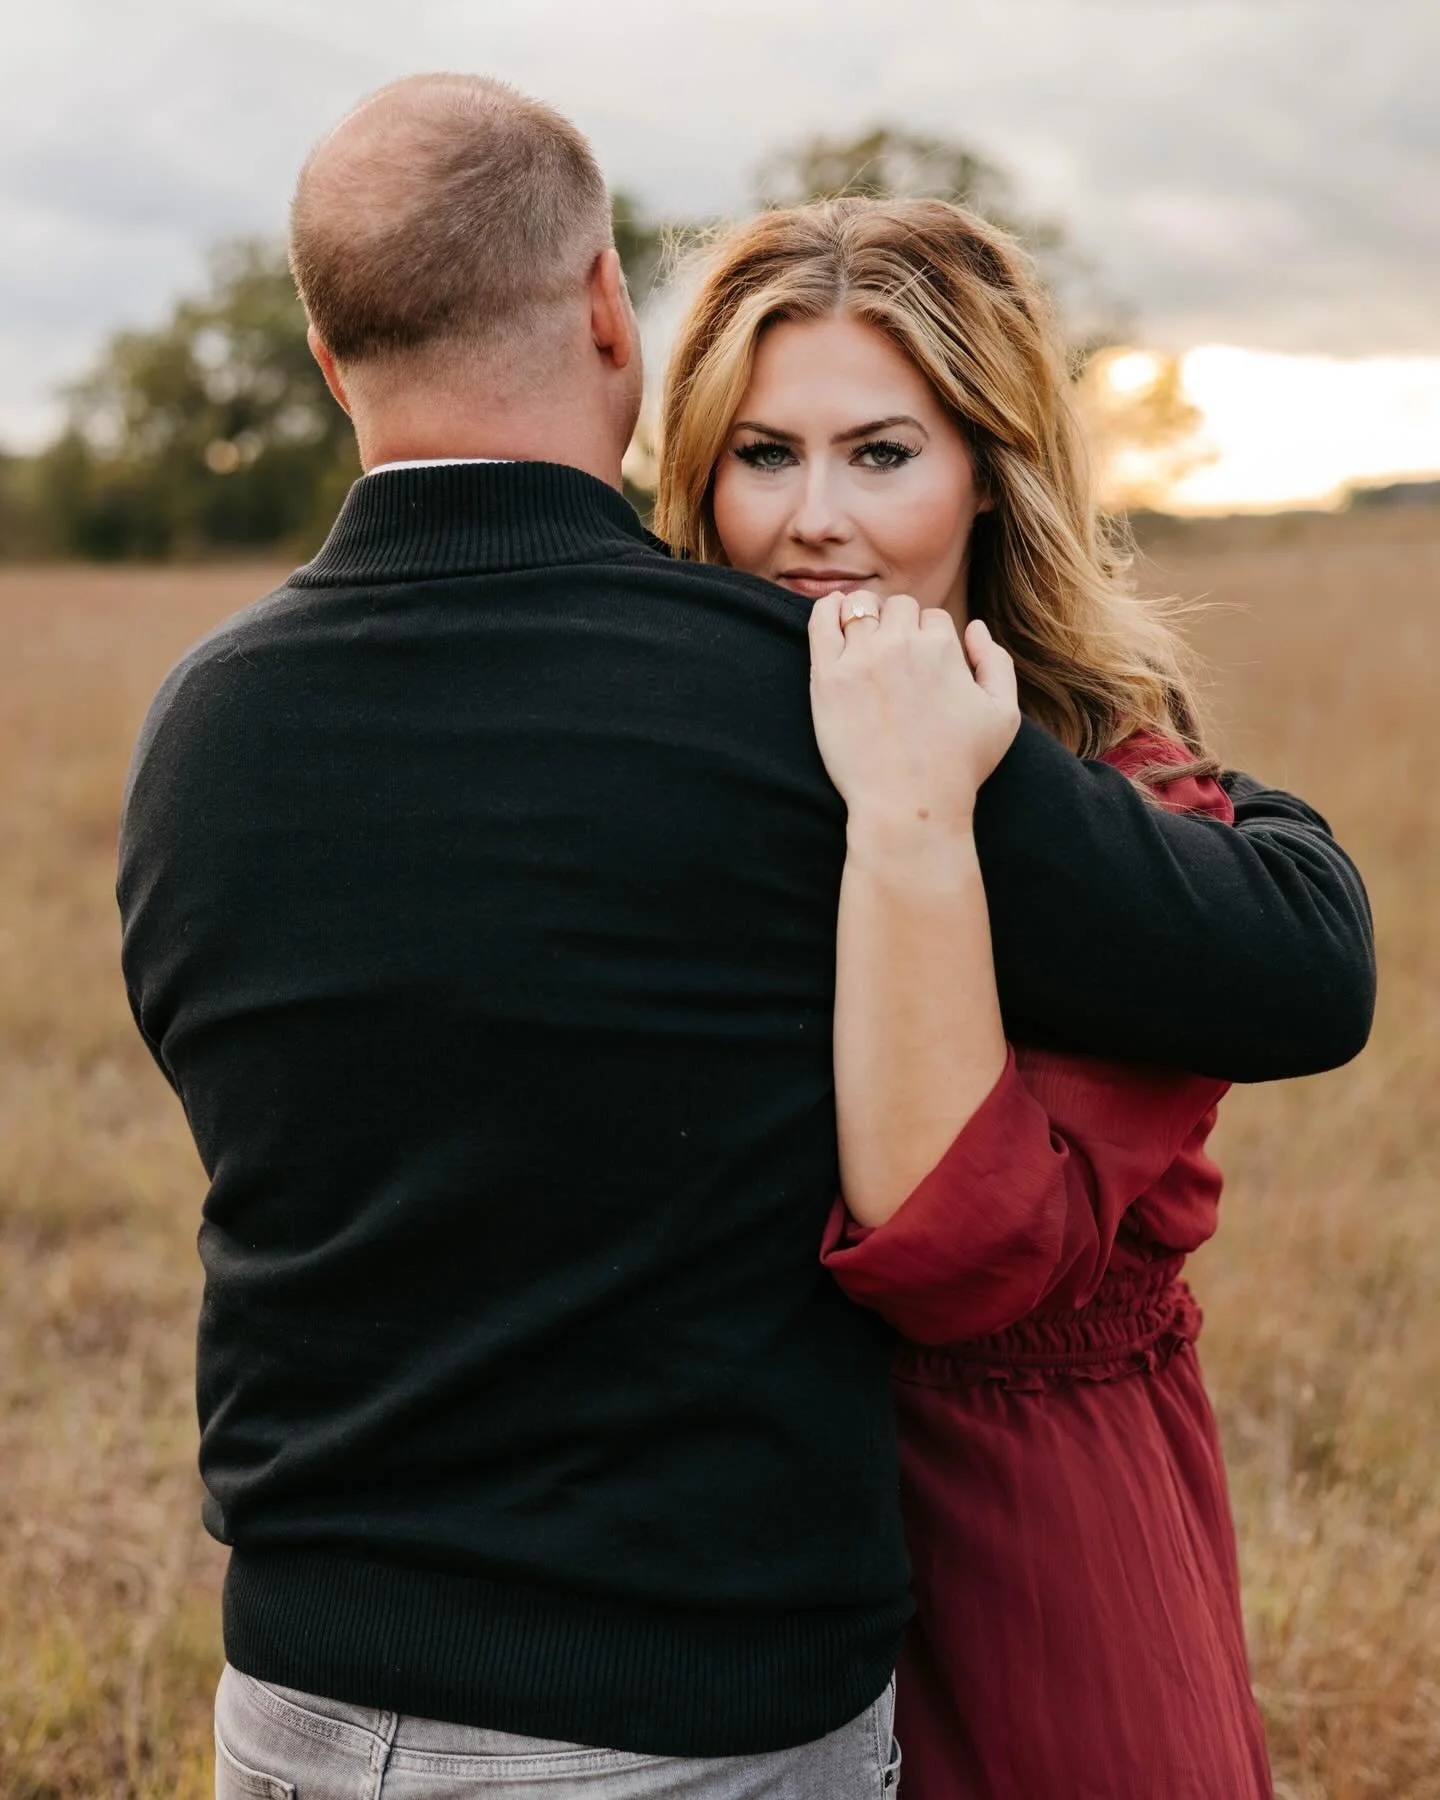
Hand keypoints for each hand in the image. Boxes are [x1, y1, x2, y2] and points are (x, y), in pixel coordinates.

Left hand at [808, 591, 1019, 838]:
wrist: (909, 804)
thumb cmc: (959, 767)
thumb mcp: (1003, 715)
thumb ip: (996, 662)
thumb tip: (974, 626)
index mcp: (943, 646)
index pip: (933, 617)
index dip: (929, 640)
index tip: (921, 668)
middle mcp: (901, 643)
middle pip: (899, 607)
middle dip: (899, 626)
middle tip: (893, 661)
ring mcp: (861, 657)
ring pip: (860, 607)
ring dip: (865, 618)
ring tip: (863, 645)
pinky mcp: (827, 675)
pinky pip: (821, 618)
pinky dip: (827, 610)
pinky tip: (833, 618)